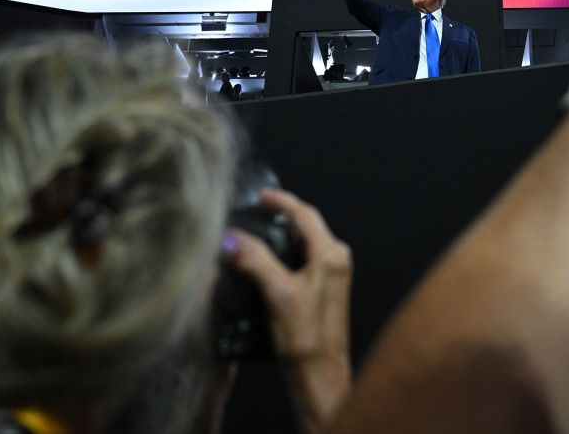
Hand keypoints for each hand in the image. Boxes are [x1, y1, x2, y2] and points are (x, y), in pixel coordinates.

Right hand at [229, 189, 352, 432]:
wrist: (320, 373)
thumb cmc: (305, 337)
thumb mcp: (277, 293)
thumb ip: (255, 260)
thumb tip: (232, 237)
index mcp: (331, 254)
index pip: (305, 214)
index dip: (281, 201)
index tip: (260, 196)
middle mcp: (336, 259)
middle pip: (306, 225)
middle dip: (279, 217)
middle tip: (253, 212)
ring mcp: (332, 274)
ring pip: (303, 243)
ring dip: (279, 237)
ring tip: (253, 234)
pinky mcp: (324, 288)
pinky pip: (302, 259)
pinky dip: (283, 254)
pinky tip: (263, 262)